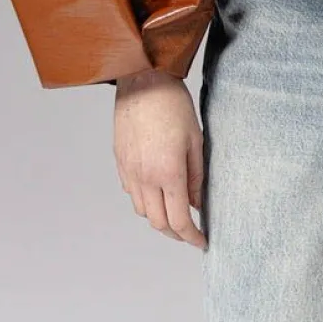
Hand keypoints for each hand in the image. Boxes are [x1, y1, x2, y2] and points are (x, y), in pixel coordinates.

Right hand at [113, 69, 206, 250]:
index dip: (192, 237)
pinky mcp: (120, 161)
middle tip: (190, 231)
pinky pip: (131, 191)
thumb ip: (197, 176)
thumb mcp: (195, 139)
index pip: (179, 220)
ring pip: (142, 210)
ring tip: (175, 210)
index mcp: (168, 172)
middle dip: (175, 233)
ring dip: (158, 217)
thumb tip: (197, 203)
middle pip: (157, 223)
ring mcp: (129, 170)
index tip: (202, 242)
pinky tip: (157, 189)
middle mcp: (145, 177)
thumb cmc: (173, 104)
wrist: (143, 80)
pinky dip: (145, 199)